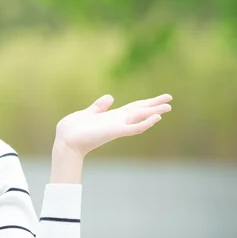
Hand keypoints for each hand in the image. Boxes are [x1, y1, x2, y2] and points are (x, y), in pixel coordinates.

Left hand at [54, 94, 171, 157]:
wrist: (65, 141)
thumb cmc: (73, 129)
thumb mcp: (88, 113)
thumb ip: (99, 106)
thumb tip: (110, 96)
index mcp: (112, 117)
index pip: (133, 108)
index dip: (146, 102)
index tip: (159, 99)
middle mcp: (117, 121)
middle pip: (140, 111)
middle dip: (154, 105)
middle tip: (170, 100)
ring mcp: (117, 127)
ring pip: (140, 118)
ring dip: (153, 112)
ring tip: (168, 107)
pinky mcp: (115, 132)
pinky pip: (134, 128)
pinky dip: (145, 124)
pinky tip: (155, 118)